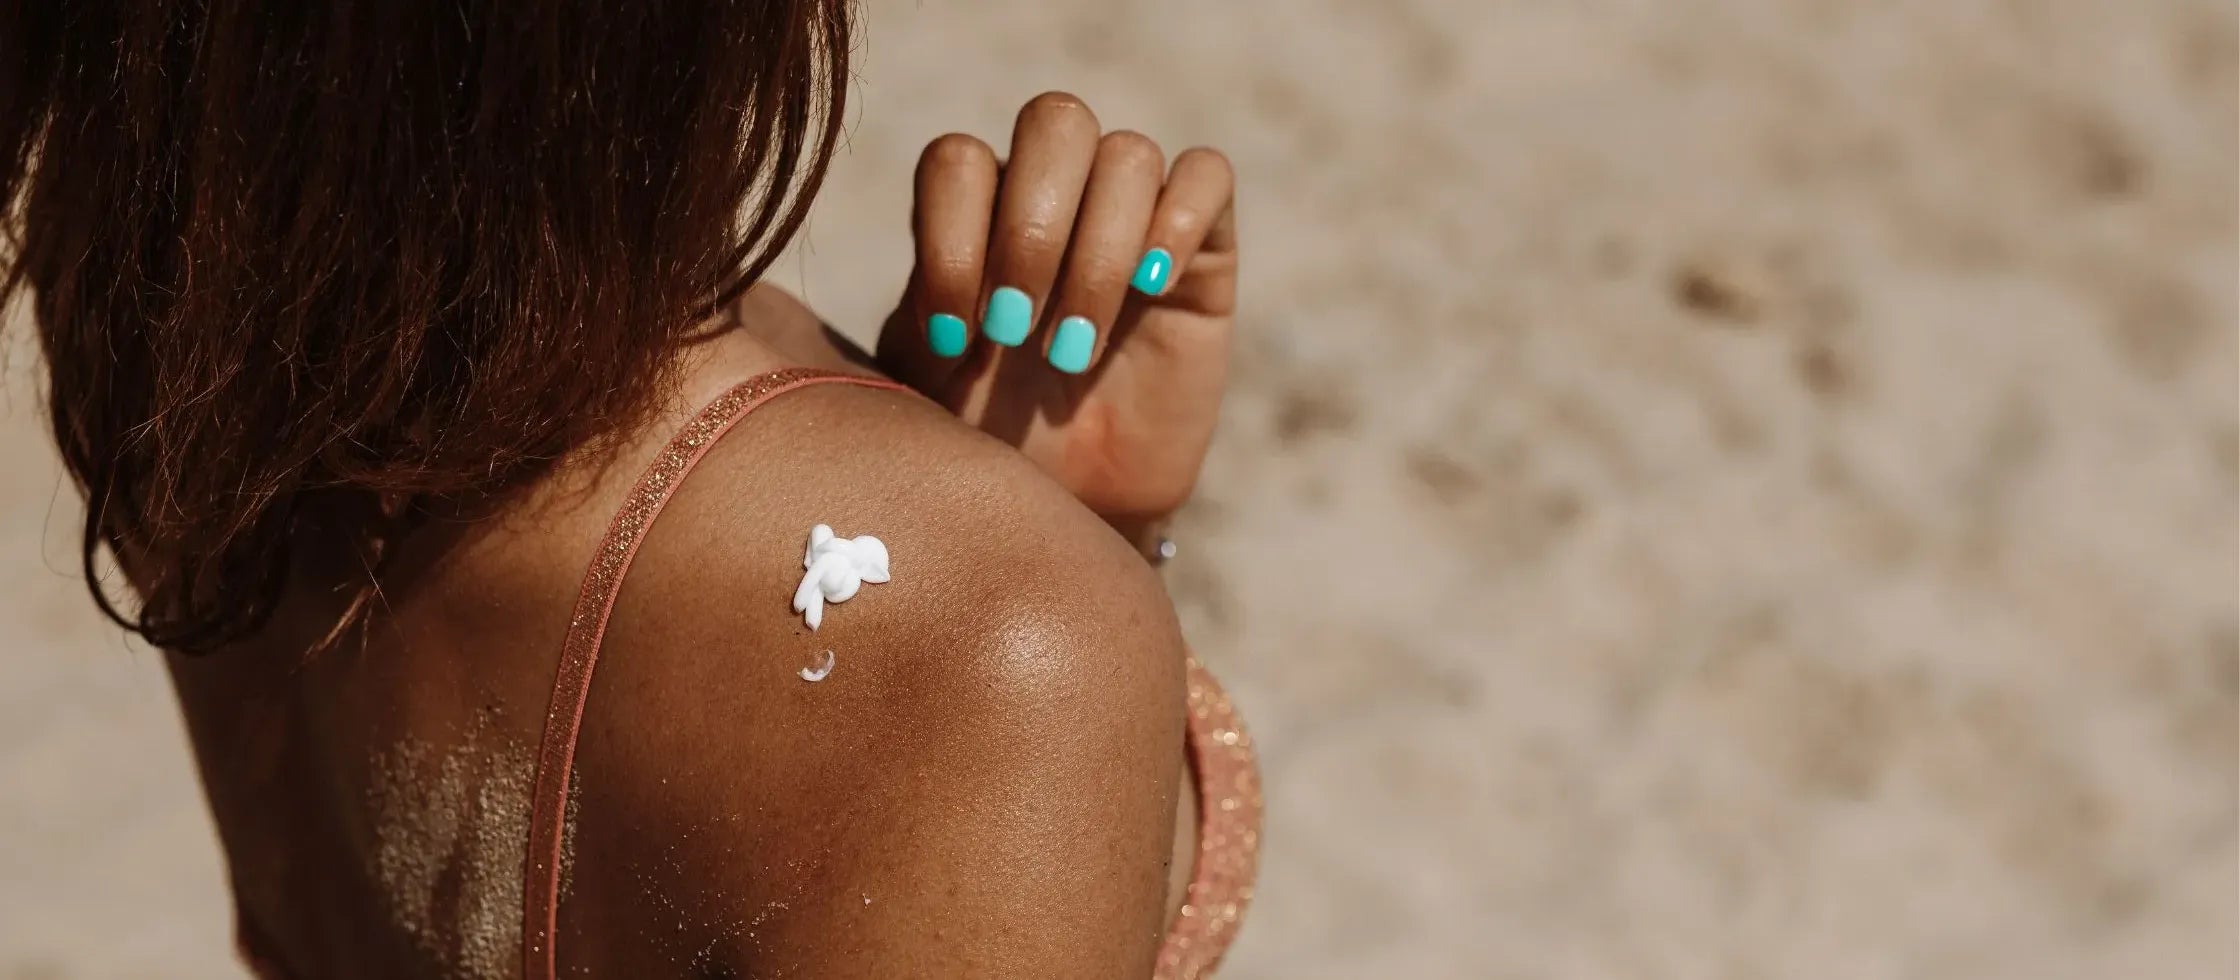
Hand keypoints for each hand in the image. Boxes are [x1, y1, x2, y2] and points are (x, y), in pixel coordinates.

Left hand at [876, 92, 1235, 526]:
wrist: (1073, 515)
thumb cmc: (987, 451)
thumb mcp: (925, 391)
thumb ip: (910, 325)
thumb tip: (882, 309)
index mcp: (974, 214)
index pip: (960, 160)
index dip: (953, 237)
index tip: (953, 338)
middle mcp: (1055, 195)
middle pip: (1054, 122)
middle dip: (1032, 230)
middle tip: (1017, 330)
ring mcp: (1133, 216)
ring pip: (1127, 154)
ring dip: (1099, 254)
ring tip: (1075, 351)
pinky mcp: (1202, 254)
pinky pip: (1207, 176)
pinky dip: (1178, 219)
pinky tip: (1150, 291)